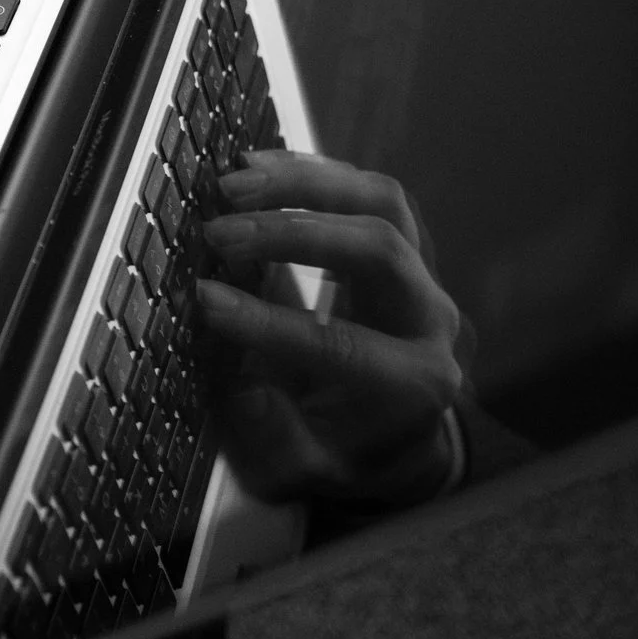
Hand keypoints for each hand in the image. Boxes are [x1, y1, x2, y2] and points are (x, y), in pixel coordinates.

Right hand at [195, 150, 466, 506]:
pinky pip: (372, 191)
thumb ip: (280, 441)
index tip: (205, 300)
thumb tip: (246, 391)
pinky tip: (257, 166)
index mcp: (416, 384)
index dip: (268, 323)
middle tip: (218, 231)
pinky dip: (313, 172)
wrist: (402, 432)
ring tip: (234, 181)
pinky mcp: (405, 244)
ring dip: (305, 183)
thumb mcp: (313, 471)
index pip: (343, 345)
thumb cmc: (349, 451)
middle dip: (294, 232)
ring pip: (383, 202)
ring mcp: (424, 275)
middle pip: (378, 250)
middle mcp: (432, 320)